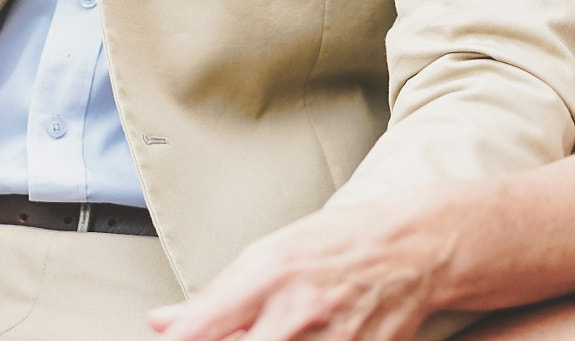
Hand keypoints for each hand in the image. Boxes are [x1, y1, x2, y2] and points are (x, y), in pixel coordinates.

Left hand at [147, 194, 461, 340]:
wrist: (412, 250)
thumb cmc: (337, 244)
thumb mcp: (270, 251)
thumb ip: (215, 295)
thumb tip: (163, 321)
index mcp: (268, 277)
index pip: (201, 329)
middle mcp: (296, 314)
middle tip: (231, 334)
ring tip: (265, 331)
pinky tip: (301, 339)